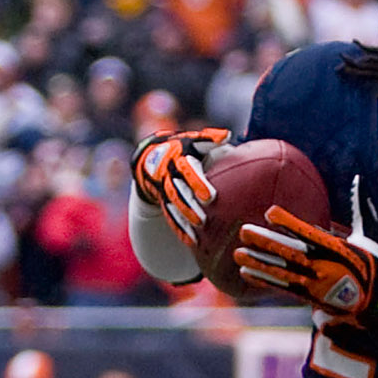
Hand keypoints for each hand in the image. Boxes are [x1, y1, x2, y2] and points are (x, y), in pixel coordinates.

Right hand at [133, 127, 233, 244]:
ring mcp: (164, 190)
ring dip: (184, 220)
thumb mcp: (193, 140)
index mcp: (178, 159)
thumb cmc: (182, 147)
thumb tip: (227, 136)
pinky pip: (170, 217)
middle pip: (178, 192)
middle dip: (189, 206)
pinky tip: (191, 241)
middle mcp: (168, 175)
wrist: (150, 157)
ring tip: (198, 231)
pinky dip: (180, 229)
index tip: (210, 197)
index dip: (197, 183)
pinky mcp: (163, 202)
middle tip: (203, 219)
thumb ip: (209, 139)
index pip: (187, 171)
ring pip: (173, 207)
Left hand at [235, 176, 377, 316]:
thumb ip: (358, 207)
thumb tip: (358, 179)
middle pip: (291, 253)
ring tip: (238, 254)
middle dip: (266, 243)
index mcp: (338, 248)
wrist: (375, 302)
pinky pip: (282, 287)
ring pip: (282, 272)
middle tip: (244, 231)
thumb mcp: (367, 235)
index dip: (289, 223)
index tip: (270, 212)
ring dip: (258, 263)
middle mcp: (324, 266)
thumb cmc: (370, 264)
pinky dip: (264, 280)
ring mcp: (314, 283)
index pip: (309, 234)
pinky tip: (246, 273)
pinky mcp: (307, 296)